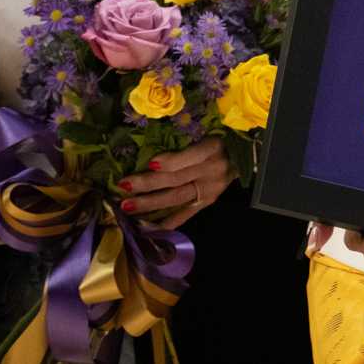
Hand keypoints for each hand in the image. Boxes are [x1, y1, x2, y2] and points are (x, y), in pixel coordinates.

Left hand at [119, 138, 234, 229]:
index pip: (191, 155)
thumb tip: (148, 158)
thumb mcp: (205, 135)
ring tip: (127, 206)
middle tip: (124, 186)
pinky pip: (185, 214)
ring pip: (176, 197)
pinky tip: (146, 228)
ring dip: (150, 204)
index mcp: (213, 147)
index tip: (150, 163)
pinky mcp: (208, 202)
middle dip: (149, 183)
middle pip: (177, 178)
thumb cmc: (218, 141)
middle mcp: (213, 169)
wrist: (240, 156)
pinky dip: (166, 223)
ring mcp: (210, 189)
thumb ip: (182, 143)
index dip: (171, 161)